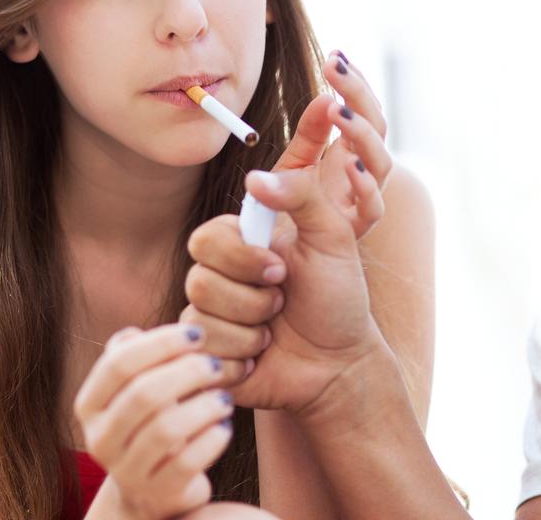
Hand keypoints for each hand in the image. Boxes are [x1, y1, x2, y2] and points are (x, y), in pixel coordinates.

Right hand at [74, 325, 234, 519]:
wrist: (151, 489)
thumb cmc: (149, 423)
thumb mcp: (134, 389)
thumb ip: (133, 358)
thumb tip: (132, 333)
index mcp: (89, 405)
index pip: (119, 364)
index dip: (161, 343)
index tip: (197, 334)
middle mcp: (100, 439)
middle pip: (143, 394)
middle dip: (187, 372)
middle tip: (216, 365)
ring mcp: (126, 471)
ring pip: (166, 430)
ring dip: (204, 406)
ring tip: (225, 397)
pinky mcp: (158, 494)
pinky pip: (187, 462)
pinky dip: (212, 439)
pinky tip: (224, 426)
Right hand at [183, 166, 384, 414]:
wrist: (341, 362)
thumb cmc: (338, 297)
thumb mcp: (332, 236)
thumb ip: (301, 194)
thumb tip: (253, 177)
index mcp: (240, 245)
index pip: (206, 239)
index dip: (243, 258)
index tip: (282, 270)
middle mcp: (219, 278)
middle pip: (199, 281)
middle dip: (253, 299)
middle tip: (282, 301)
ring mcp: (210, 319)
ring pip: (200, 320)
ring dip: (251, 330)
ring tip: (274, 331)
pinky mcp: (208, 357)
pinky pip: (205, 355)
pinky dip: (243, 358)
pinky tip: (261, 358)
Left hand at [271, 50, 391, 237]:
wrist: (292, 293)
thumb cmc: (287, 227)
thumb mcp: (292, 173)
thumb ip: (307, 141)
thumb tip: (321, 98)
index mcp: (345, 157)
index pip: (359, 113)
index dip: (353, 84)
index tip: (336, 56)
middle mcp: (358, 178)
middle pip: (374, 128)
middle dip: (357, 95)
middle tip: (333, 67)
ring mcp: (360, 204)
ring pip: (379, 163)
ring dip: (360, 134)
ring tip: (337, 111)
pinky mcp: (354, 235)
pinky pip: (369, 210)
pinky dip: (363, 187)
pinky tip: (350, 166)